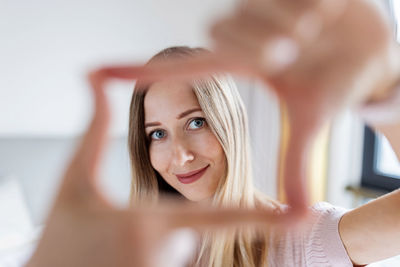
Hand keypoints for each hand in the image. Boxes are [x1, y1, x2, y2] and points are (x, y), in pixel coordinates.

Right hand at [26, 68, 281, 266]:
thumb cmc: (59, 234)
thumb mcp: (74, 181)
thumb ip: (94, 131)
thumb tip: (94, 81)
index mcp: (149, 221)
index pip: (216, 214)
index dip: (257, 215)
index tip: (295, 218)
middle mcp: (164, 252)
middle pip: (184, 224)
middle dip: (160, 219)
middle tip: (116, 230)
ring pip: (175, 243)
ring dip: (151, 237)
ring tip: (114, 245)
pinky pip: (165, 257)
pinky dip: (146, 253)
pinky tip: (119, 256)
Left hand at [95, 0, 399, 214]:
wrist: (371, 57)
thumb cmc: (334, 87)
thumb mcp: (310, 127)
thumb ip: (295, 166)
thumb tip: (299, 216)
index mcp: (242, 68)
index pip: (182, 71)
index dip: (138, 71)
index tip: (94, 72)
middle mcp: (246, 34)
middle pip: (222, 31)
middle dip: (261, 47)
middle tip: (293, 54)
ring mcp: (263, 6)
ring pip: (250, 10)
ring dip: (287, 28)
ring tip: (312, 35)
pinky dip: (308, 4)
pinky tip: (322, 13)